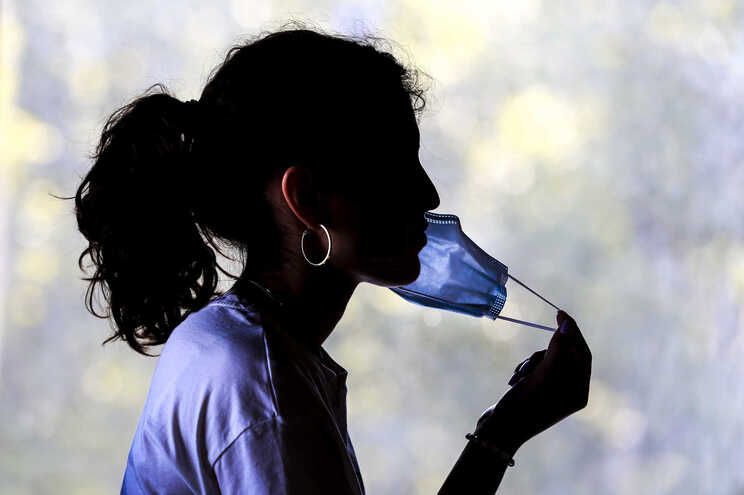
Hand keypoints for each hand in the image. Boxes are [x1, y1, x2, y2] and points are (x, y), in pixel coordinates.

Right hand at [474, 310, 591, 449]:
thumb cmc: (524, 404)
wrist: (498, 430)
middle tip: (542, 340)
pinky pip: (536, 368)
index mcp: (579, 392)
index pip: (583, 354)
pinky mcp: (536, 390)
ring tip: (519, 375)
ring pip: (547, 359)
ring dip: (532, 361)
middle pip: (565, 355)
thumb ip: (558, 348)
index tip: (559, 314)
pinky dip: (525, 368)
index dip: (573, 332)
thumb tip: (568, 324)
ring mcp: (553, 392)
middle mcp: (570, 392)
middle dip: (547, 350)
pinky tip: (515, 381)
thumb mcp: (543, 375)